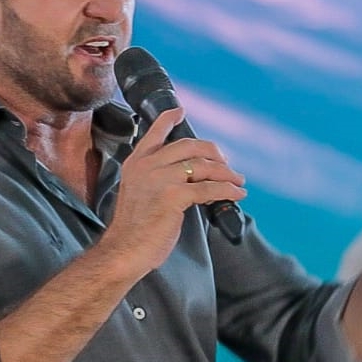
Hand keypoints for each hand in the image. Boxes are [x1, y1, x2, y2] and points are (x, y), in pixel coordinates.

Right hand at [101, 108, 246, 276]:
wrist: (124, 250)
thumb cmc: (133, 229)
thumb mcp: (138, 193)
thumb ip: (155, 178)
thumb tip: (187, 177)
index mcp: (136, 163)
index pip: (155, 133)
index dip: (169, 119)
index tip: (180, 111)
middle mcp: (147, 165)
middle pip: (189, 145)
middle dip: (213, 153)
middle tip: (226, 164)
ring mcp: (160, 179)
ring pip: (203, 166)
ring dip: (226, 173)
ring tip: (237, 181)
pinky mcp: (173, 196)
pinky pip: (209, 188)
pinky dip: (227, 191)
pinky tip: (235, 194)